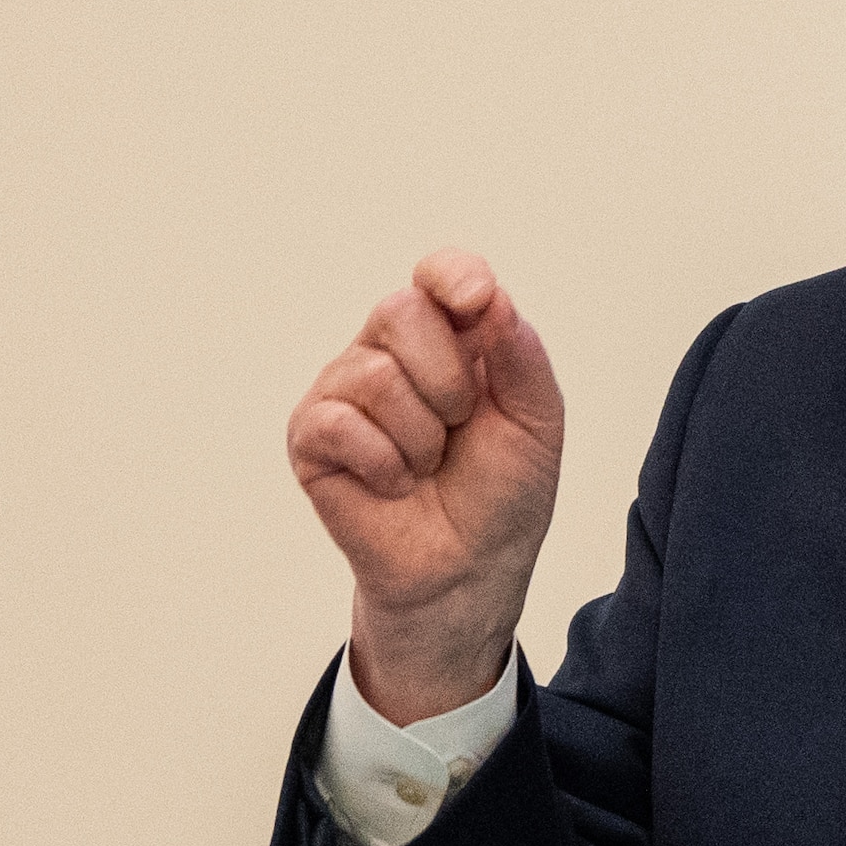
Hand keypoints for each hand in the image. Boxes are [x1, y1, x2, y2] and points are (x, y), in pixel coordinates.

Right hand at [289, 251, 566, 721]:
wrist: (469, 570)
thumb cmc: (501, 495)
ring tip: (425, 467)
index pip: (439, 275)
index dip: (453, 277)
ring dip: (420, 437)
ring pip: (374, 374)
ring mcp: (343, 390)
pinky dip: (384, 463)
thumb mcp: (535, 422)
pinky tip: (393, 485)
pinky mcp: (310, 435)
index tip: (475, 301)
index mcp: (447, 337)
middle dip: (449, 382)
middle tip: (458, 429)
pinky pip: (340, 423)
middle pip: (401, 311)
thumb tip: (491, 298)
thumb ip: (521, 355)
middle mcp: (388, 351)